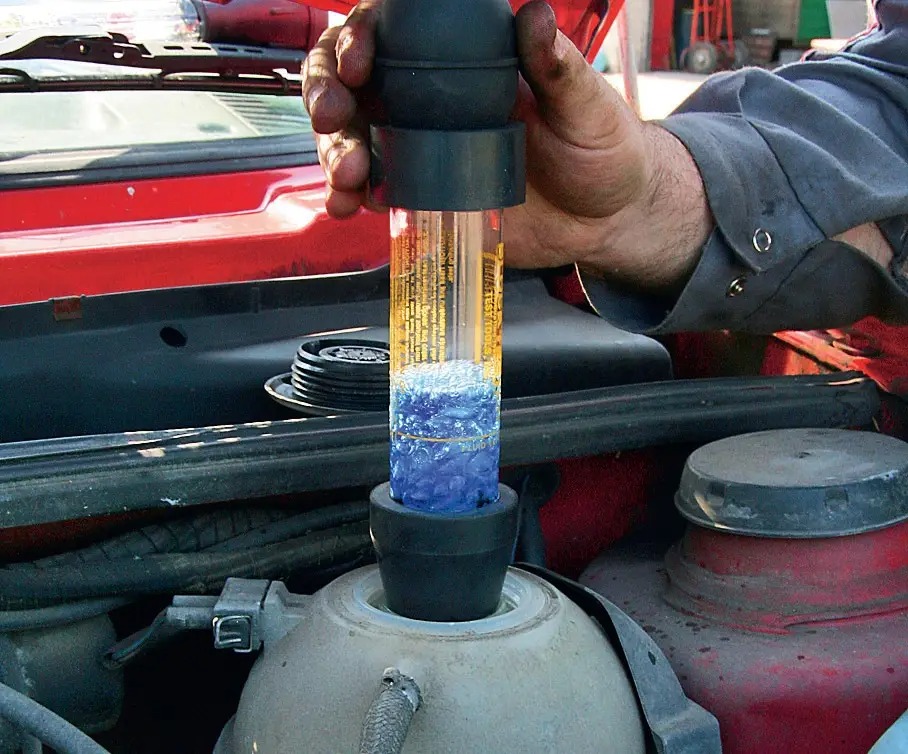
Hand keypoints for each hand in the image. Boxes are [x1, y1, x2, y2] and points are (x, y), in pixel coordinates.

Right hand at [303, 0, 712, 292]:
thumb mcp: (587, 106)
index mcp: (465, 62)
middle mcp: (431, 98)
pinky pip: (373, 188)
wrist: (605, 221)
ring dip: (334, 151)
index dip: (360, 37)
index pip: (394, 31)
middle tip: (334, 121)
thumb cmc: (602, 150)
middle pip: (353, 79)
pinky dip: (350, 195)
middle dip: (327, 92)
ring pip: (353, 134)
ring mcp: (421, 147)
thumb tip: (532, 15)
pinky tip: (348, 205)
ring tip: (346, 179)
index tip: (360, 64)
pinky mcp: (423, 194)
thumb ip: (557, 67)